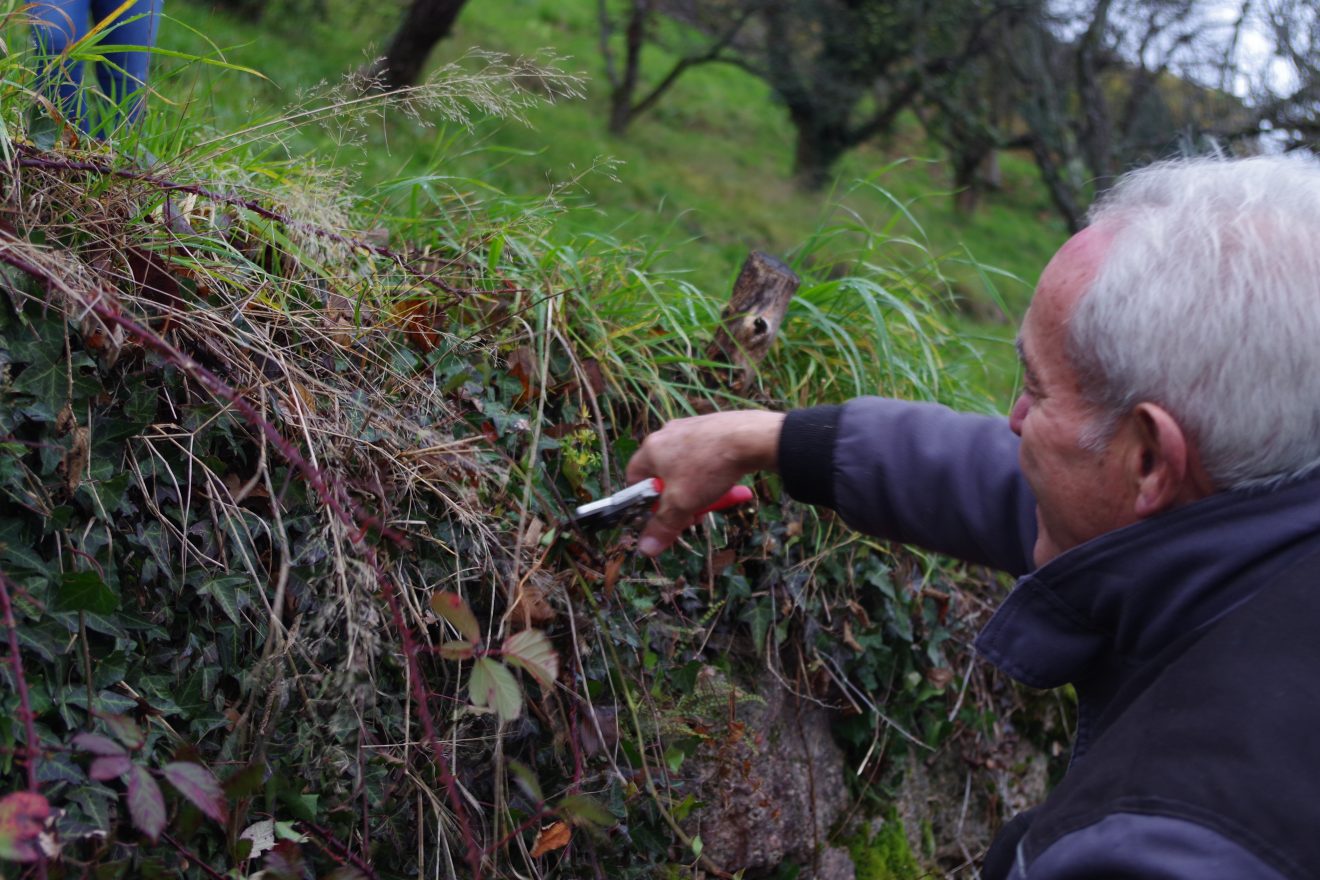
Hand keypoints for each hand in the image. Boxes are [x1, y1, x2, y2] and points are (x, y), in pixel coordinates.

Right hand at [625, 410, 784, 556]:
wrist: (751, 437)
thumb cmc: (709, 467)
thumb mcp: (681, 504)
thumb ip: (662, 526)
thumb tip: (645, 549)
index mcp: (651, 449)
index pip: (634, 479)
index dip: (645, 502)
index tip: (661, 516)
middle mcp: (667, 434)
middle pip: (663, 476)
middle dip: (678, 500)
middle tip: (693, 514)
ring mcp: (691, 428)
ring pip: (687, 468)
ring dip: (698, 490)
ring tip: (715, 500)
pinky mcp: (712, 427)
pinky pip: (706, 457)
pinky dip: (714, 474)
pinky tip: (730, 484)